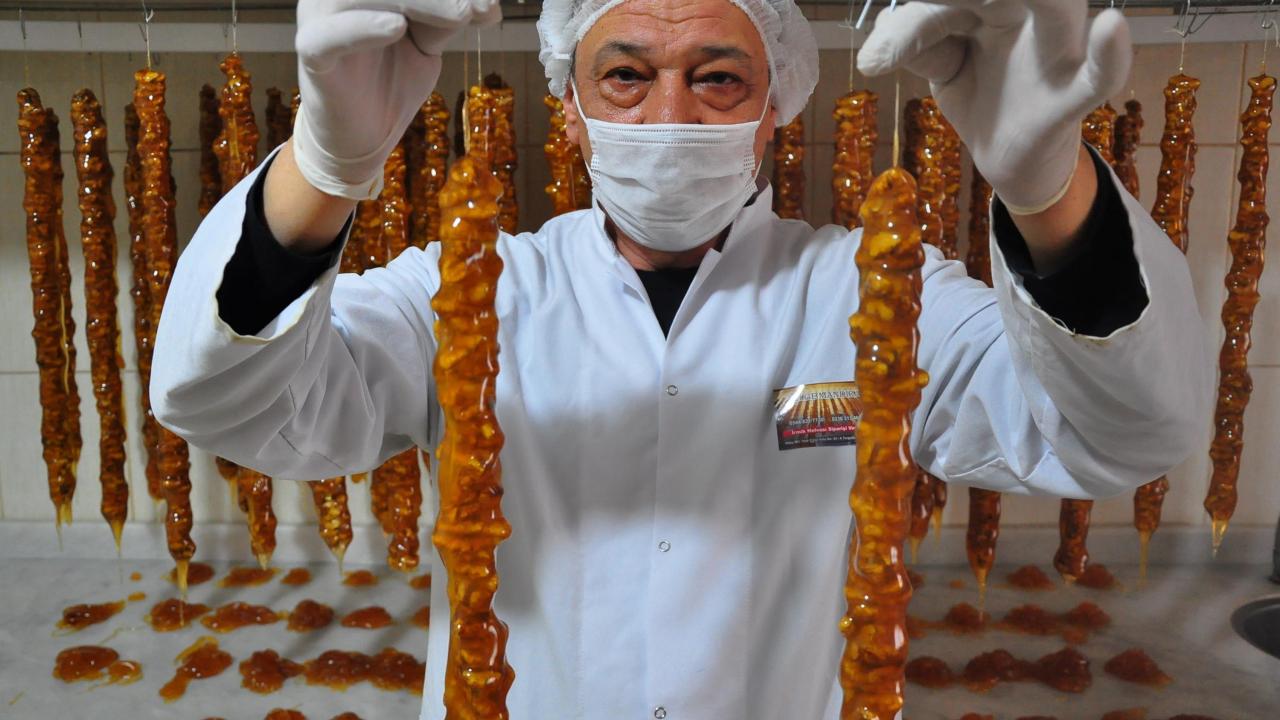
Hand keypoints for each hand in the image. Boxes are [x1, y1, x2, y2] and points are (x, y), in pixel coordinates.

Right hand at [292, 0, 500, 199]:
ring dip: (421, 2)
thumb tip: (486, 4)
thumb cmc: (392, 83)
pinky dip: (364, 28)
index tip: (489, 3)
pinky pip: (333, 35)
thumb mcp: (427, 45)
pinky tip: (396, 28)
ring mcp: (319, 17)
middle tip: (481, 6)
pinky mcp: (313, 54)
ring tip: (461, 14)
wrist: (364, 138)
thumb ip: (445, 18)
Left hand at [858, 0, 1130, 214]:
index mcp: (995, 0)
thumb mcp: (944, 65)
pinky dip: (1109, 55)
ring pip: (1058, 9)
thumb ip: (917, 45)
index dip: (917, 17)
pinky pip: (1098, 76)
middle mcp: (1031, 14)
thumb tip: (878, 38)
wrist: (1007, 155)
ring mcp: (1058, 51)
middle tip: (927, 5)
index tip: (876, 54)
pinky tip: (1111, 26)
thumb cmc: (981, 91)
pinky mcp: (1071, 94)